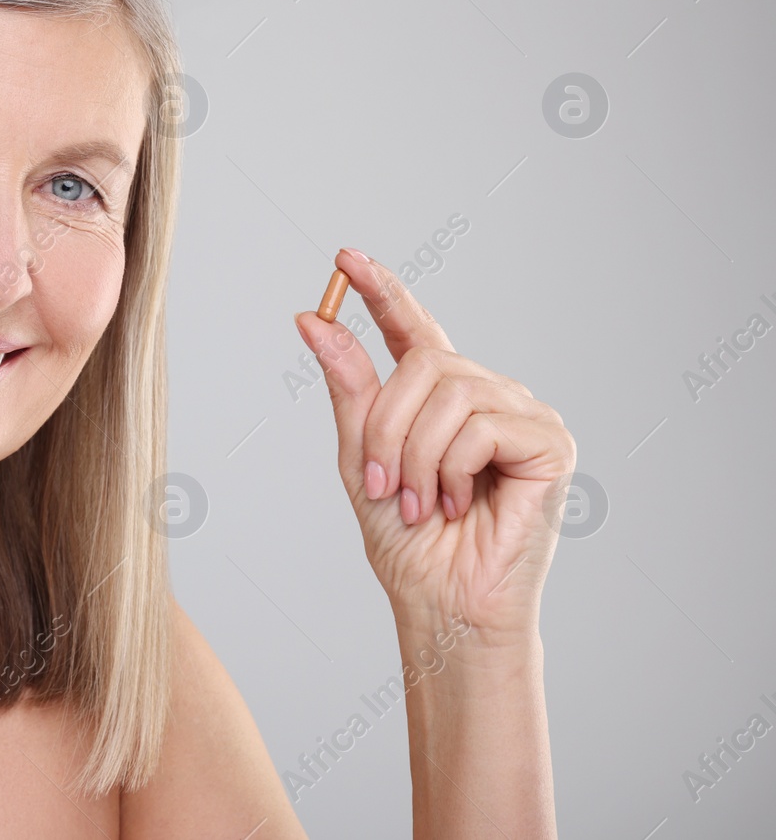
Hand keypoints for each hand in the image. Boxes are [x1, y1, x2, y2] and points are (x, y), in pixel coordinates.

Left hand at [293, 249, 577, 644]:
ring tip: (421, 504)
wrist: (442, 604)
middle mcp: (487, 397)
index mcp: (443, 399)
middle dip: (385, 426)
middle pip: (423, 364)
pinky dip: (452, 468)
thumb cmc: (408, 542)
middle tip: (382, 485)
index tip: (344, 258)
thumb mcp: (362, 456)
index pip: (413, 330)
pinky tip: (458, 504)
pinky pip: (480, 424)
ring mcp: (522, 415)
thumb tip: (311, 319)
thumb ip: (348, 387)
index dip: (381, 293)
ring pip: (448, 392)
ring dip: (415, 456)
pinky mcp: (549, 442)